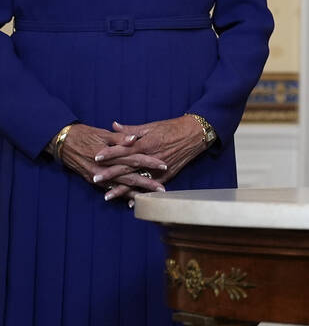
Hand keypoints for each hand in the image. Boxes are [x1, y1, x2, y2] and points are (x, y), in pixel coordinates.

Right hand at [56, 123, 166, 201]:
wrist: (63, 142)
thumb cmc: (85, 134)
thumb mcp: (103, 133)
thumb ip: (120, 137)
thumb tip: (134, 139)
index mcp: (111, 154)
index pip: (135, 158)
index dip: (150, 162)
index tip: (164, 165)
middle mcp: (105, 167)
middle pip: (131, 176)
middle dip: (147, 182)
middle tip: (162, 188)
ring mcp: (99, 176)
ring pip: (121, 186)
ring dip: (136, 192)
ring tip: (151, 197)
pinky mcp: (93, 181)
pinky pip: (110, 189)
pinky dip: (120, 195)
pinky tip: (131, 201)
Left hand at [94, 117, 208, 199]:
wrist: (194, 134)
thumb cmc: (172, 128)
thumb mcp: (151, 126)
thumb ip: (131, 130)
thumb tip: (114, 126)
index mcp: (147, 143)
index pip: (125, 149)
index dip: (110, 153)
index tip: (96, 156)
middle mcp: (152, 157)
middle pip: (128, 167)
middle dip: (111, 173)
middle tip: (95, 178)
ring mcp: (159, 168)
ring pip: (138, 180)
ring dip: (122, 189)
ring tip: (107, 196)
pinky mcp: (167, 175)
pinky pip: (152, 186)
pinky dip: (141, 194)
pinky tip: (130, 201)